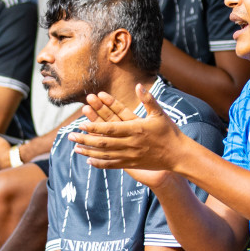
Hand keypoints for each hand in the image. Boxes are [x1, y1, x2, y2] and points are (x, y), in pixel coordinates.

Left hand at [69, 85, 188, 187]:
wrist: (179, 155)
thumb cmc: (170, 132)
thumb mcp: (160, 114)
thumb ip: (148, 100)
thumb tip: (138, 85)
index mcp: (136, 129)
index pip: (110, 128)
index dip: (94, 126)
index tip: (81, 123)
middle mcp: (131, 143)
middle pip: (103, 142)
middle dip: (85, 138)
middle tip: (71, 135)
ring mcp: (131, 155)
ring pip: (105, 155)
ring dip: (88, 151)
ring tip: (75, 147)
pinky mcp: (132, 164)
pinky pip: (112, 165)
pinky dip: (99, 163)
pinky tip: (89, 160)